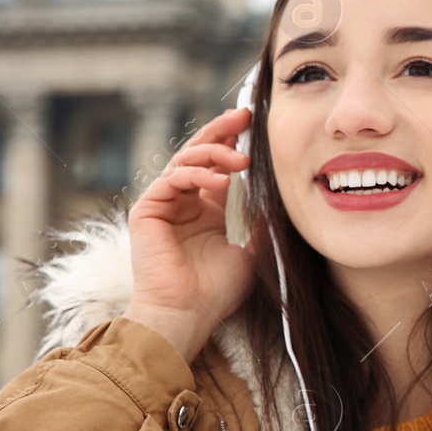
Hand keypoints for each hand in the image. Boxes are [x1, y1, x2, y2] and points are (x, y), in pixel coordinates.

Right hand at [123, 106, 259, 363]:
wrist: (187, 315)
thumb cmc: (217, 291)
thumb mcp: (252, 249)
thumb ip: (262, 221)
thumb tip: (284, 196)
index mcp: (205, 210)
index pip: (217, 165)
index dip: (233, 142)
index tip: (254, 124)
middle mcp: (183, 202)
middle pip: (198, 152)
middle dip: (221, 131)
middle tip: (244, 115)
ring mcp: (163, 204)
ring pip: (185, 160)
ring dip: (214, 153)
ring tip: (242, 161)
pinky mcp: (147, 210)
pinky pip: (171, 179)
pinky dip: (196, 175)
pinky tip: (221, 182)